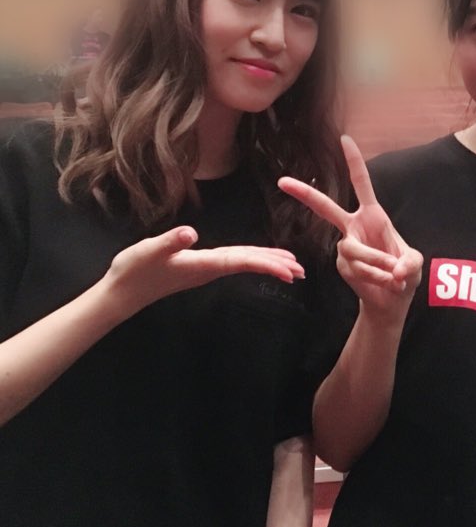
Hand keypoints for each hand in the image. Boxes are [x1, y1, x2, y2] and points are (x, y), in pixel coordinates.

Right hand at [102, 226, 304, 313]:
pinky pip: (233, 264)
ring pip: (244, 265)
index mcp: (204, 264)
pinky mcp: (200, 269)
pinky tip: (256, 260)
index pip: (243, 262)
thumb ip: (169, 242)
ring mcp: (206, 270)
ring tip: (290, 268)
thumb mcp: (149, 250)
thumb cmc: (134, 270)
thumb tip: (189, 233)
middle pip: (250, 265)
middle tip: (302, 271)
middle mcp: (210, 269)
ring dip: (267, 264)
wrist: (121, 293)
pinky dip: (251, 261)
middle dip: (276, 266)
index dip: (268, 264)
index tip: (290, 270)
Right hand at [278, 135, 422, 319]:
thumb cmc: (405, 274)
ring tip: (394, 276)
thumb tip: (394, 270)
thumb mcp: (415, 264)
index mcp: (373, 216)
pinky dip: (375, 276)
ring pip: (354, 250)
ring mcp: (345, 247)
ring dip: (378, 264)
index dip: (354, 162)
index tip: (345, 139)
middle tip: (282, 181)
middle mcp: (354, 228)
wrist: (392, 300)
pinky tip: (385, 282)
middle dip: (305, 194)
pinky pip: (357, 268)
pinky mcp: (342, 265)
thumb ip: (408, 263)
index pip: (361, 184)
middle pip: (326, 208)